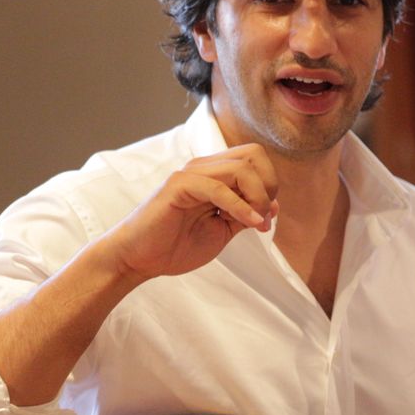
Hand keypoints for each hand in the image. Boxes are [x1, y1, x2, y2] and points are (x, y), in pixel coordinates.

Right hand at [105, 144, 279, 282]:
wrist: (140, 259)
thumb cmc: (177, 245)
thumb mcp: (223, 230)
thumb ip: (246, 215)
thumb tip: (274, 206)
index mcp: (215, 174)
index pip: (255, 158)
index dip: (269, 184)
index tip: (265, 216)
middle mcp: (204, 168)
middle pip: (253, 154)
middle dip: (268, 185)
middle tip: (262, 215)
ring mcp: (190, 174)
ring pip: (241, 168)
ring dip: (257, 197)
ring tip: (254, 222)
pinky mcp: (178, 186)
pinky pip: (219, 188)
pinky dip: (241, 206)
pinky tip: (249, 224)